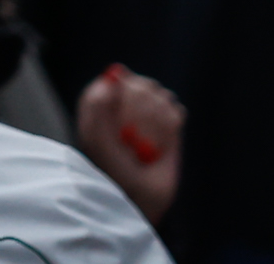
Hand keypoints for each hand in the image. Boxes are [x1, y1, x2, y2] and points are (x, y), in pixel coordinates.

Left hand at [76, 64, 182, 223]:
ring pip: (160, 95)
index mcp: (100, 103)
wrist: (141, 198)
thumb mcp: (97, 141)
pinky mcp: (170, 124)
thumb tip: (113, 74)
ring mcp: (148, 112)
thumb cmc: (112, 171)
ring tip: (146, 147)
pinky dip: (170, 129)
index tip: (121, 119)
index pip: (114, 80)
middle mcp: (124, 103)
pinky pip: (176, 110)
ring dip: (155, 124)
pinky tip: (161, 146)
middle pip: (140, 84)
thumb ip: (98, 105)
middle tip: (133, 139)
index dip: (121, 96)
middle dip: (140, 114)